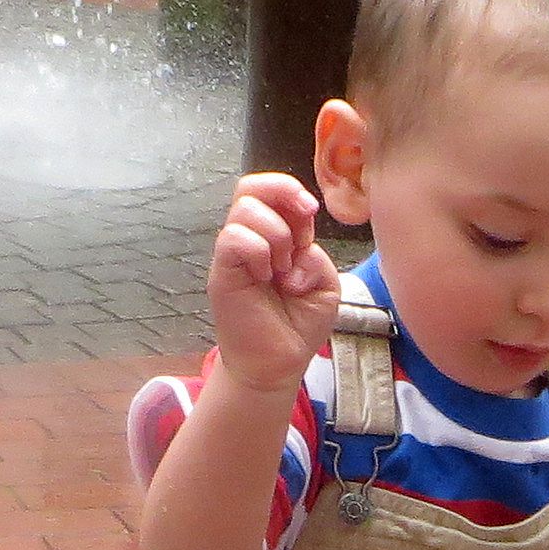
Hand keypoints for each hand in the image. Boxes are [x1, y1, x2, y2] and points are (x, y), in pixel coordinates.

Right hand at [208, 173, 341, 389]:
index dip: (292, 190)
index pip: (271, 189)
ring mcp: (234, 254)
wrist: (278, 363)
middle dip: (283, 200)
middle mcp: (250, 237)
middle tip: (299, 238)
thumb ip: (317, 257)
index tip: (311, 213)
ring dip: (276, 236)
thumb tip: (299, 251)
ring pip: (246, 209)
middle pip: (250, 186)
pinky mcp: (222, 272)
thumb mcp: (325, 285)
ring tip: (281, 270)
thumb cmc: (298, 324)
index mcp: (275, 234)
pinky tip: (265, 277)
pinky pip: (234, 238)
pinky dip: (258, 252)